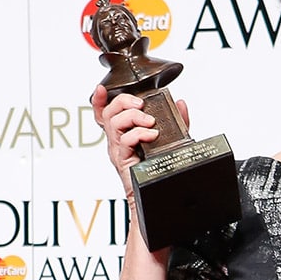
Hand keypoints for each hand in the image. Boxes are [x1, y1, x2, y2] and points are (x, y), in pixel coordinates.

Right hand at [90, 85, 189, 202]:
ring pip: (114, 123)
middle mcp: (117, 140)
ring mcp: (118, 149)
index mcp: (123, 132)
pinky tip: (151, 135)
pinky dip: (139, 134)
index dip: (99, 100)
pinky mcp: (123, 160)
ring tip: (150, 122)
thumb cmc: (159, 165)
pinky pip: (125, 141)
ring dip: (133, 117)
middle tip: (141, 105)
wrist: (157, 191)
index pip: (105, 114)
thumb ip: (176, 120)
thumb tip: (181, 103)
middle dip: (124, 102)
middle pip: (109, 113)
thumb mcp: (171, 137)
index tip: (101, 89)